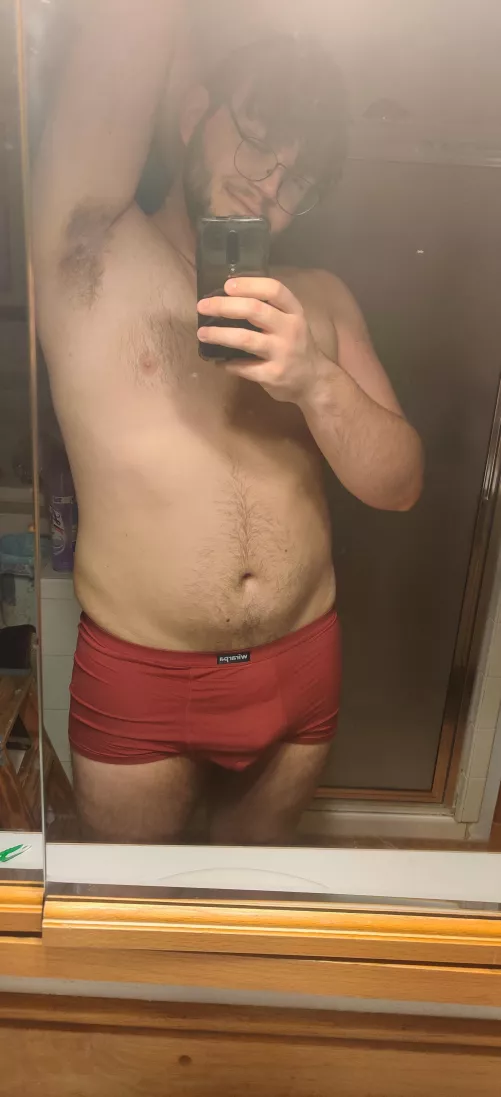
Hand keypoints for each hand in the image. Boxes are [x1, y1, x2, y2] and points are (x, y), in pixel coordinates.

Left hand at [197, 277, 324, 404]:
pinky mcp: (273, 375)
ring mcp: (282, 353)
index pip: (274, 289)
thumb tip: (229, 297)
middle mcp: (290, 329)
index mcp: (294, 312)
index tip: (227, 285)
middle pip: (254, 310)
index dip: (248, 284)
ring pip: (245, 339)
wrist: (313, 381)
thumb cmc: (296, 346)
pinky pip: (243, 367)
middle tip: (203, 306)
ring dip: (219, 335)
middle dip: (224, 306)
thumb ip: (270, 309)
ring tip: (202, 333)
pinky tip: (218, 361)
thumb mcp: (292, 322)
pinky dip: (227, 364)